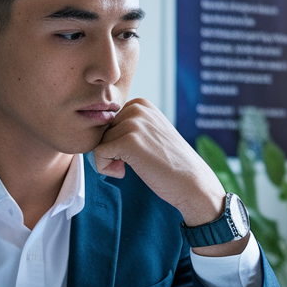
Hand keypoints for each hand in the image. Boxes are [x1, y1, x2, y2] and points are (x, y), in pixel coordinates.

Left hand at [92, 99, 247, 256]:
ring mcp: (133, 123)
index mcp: (141, 104)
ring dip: (109, 161)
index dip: (115, 142)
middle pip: (101, 132)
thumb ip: (128, 126)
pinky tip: (124, 172)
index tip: (136, 152)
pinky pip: (98, 155)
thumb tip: (95, 127)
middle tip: (134, 162)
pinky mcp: (128, 141)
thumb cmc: (169, 163)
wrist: (191, 182)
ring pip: (99, 143)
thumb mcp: (149, 133)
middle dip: (111, 151)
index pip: (107, 123)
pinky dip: (105, 169)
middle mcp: (137, 108)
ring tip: (133, 167)